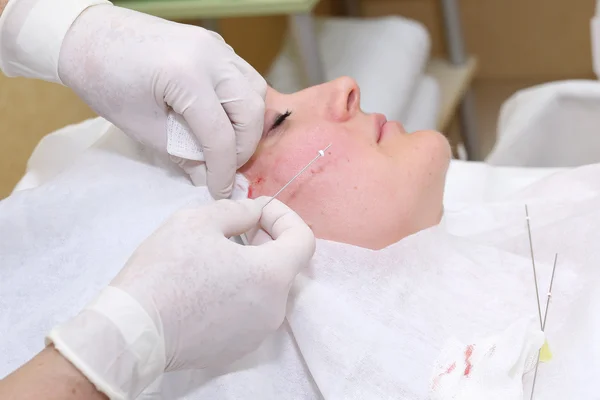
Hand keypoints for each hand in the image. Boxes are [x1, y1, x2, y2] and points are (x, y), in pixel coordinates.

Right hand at [47, 198, 314, 398]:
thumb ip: (239, 211)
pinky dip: (239, 292)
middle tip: (235, 228)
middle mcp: (274, 309)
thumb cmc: (166, 270)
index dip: (284, 217)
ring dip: (251, 267)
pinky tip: (207, 285)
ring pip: (266, 289)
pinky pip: (249, 311)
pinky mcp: (237, 348)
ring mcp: (257, 333)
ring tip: (216, 256)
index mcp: (272, 275)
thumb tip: (255, 213)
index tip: (257, 211)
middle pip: (285, 265)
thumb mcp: (199, 220)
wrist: (132, 330)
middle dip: (265, 240)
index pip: (303, 239)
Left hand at [56, 4, 265, 197]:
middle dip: (243, 147)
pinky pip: (244, 75)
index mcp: (187, 76)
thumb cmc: (106, 83)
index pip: (220, 134)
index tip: (220, 191)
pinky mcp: (215, 43)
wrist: (88, 37)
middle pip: (251, 110)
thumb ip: (183, 155)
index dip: (223, 169)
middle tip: (224, 167)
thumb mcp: (143, 127)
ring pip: (255, 90)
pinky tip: (223, 116)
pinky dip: (241, 101)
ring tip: (227, 143)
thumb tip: (208, 179)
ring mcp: (216, 45)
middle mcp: (211, 56)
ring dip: (249, 123)